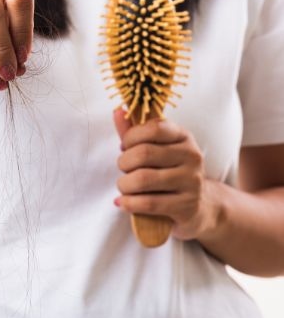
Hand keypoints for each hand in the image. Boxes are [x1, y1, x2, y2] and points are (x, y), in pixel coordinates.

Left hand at [112, 108, 221, 240]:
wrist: (200, 206)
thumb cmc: (168, 172)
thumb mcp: (155, 149)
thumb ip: (134, 132)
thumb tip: (117, 111)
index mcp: (183, 137)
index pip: (154, 128)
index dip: (131, 137)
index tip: (124, 147)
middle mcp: (192, 157)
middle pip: (144, 154)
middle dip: (124, 163)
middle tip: (124, 169)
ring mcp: (192, 182)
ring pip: (143, 179)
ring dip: (124, 184)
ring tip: (124, 186)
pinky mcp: (187, 206)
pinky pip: (148, 203)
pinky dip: (128, 203)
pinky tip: (123, 202)